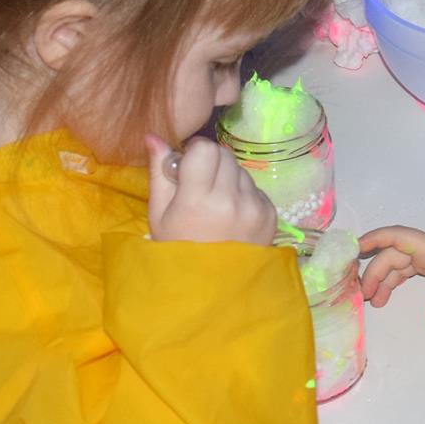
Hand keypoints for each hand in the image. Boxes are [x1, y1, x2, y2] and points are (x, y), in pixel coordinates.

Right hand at [145, 135, 275, 244]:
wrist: (211, 289)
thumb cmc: (178, 250)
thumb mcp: (159, 215)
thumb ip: (159, 172)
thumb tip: (153, 135)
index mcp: (198, 200)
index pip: (205, 148)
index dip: (195, 153)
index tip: (188, 167)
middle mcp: (231, 200)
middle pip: (225, 155)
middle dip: (212, 164)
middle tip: (201, 186)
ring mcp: (255, 208)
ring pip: (241, 170)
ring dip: (229, 179)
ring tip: (217, 206)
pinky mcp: (271, 215)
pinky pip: (256, 188)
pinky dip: (244, 196)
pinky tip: (233, 217)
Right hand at [357, 226, 424, 324]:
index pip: (396, 236)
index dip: (374, 238)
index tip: (353, 248)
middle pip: (392, 255)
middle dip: (374, 271)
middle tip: (363, 295)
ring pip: (397, 264)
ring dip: (382, 280)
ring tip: (372, 301)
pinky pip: (405, 272)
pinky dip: (393, 283)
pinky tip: (385, 297)